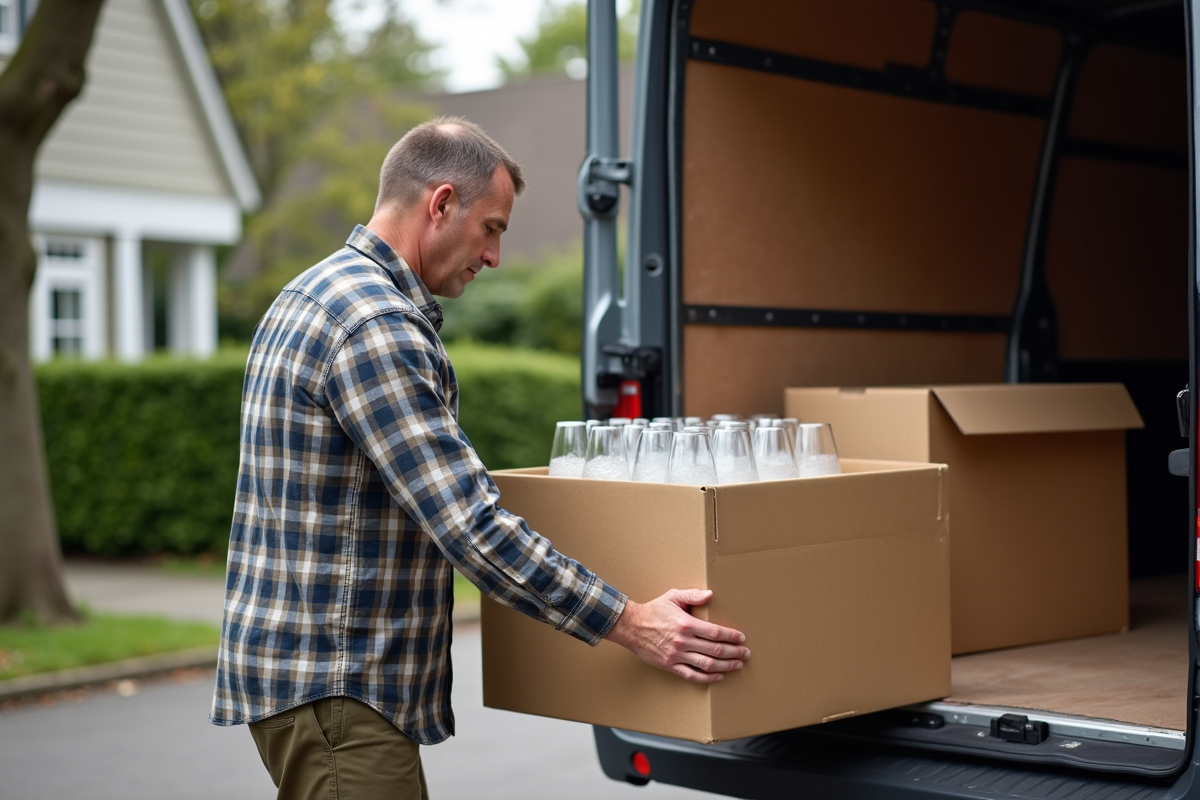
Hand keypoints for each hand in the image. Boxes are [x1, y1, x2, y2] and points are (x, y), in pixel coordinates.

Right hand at [604, 588, 749, 682]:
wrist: (631, 626)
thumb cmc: (653, 610)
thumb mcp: (672, 597)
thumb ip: (692, 595)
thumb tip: (711, 594)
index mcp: (686, 624)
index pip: (715, 632)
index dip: (731, 636)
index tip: (741, 638)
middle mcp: (683, 641)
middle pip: (715, 650)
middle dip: (733, 652)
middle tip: (746, 654)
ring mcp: (677, 655)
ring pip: (706, 664)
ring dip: (725, 666)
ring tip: (737, 665)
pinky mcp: (670, 665)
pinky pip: (692, 675)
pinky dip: (707, 678)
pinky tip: (718, 676)